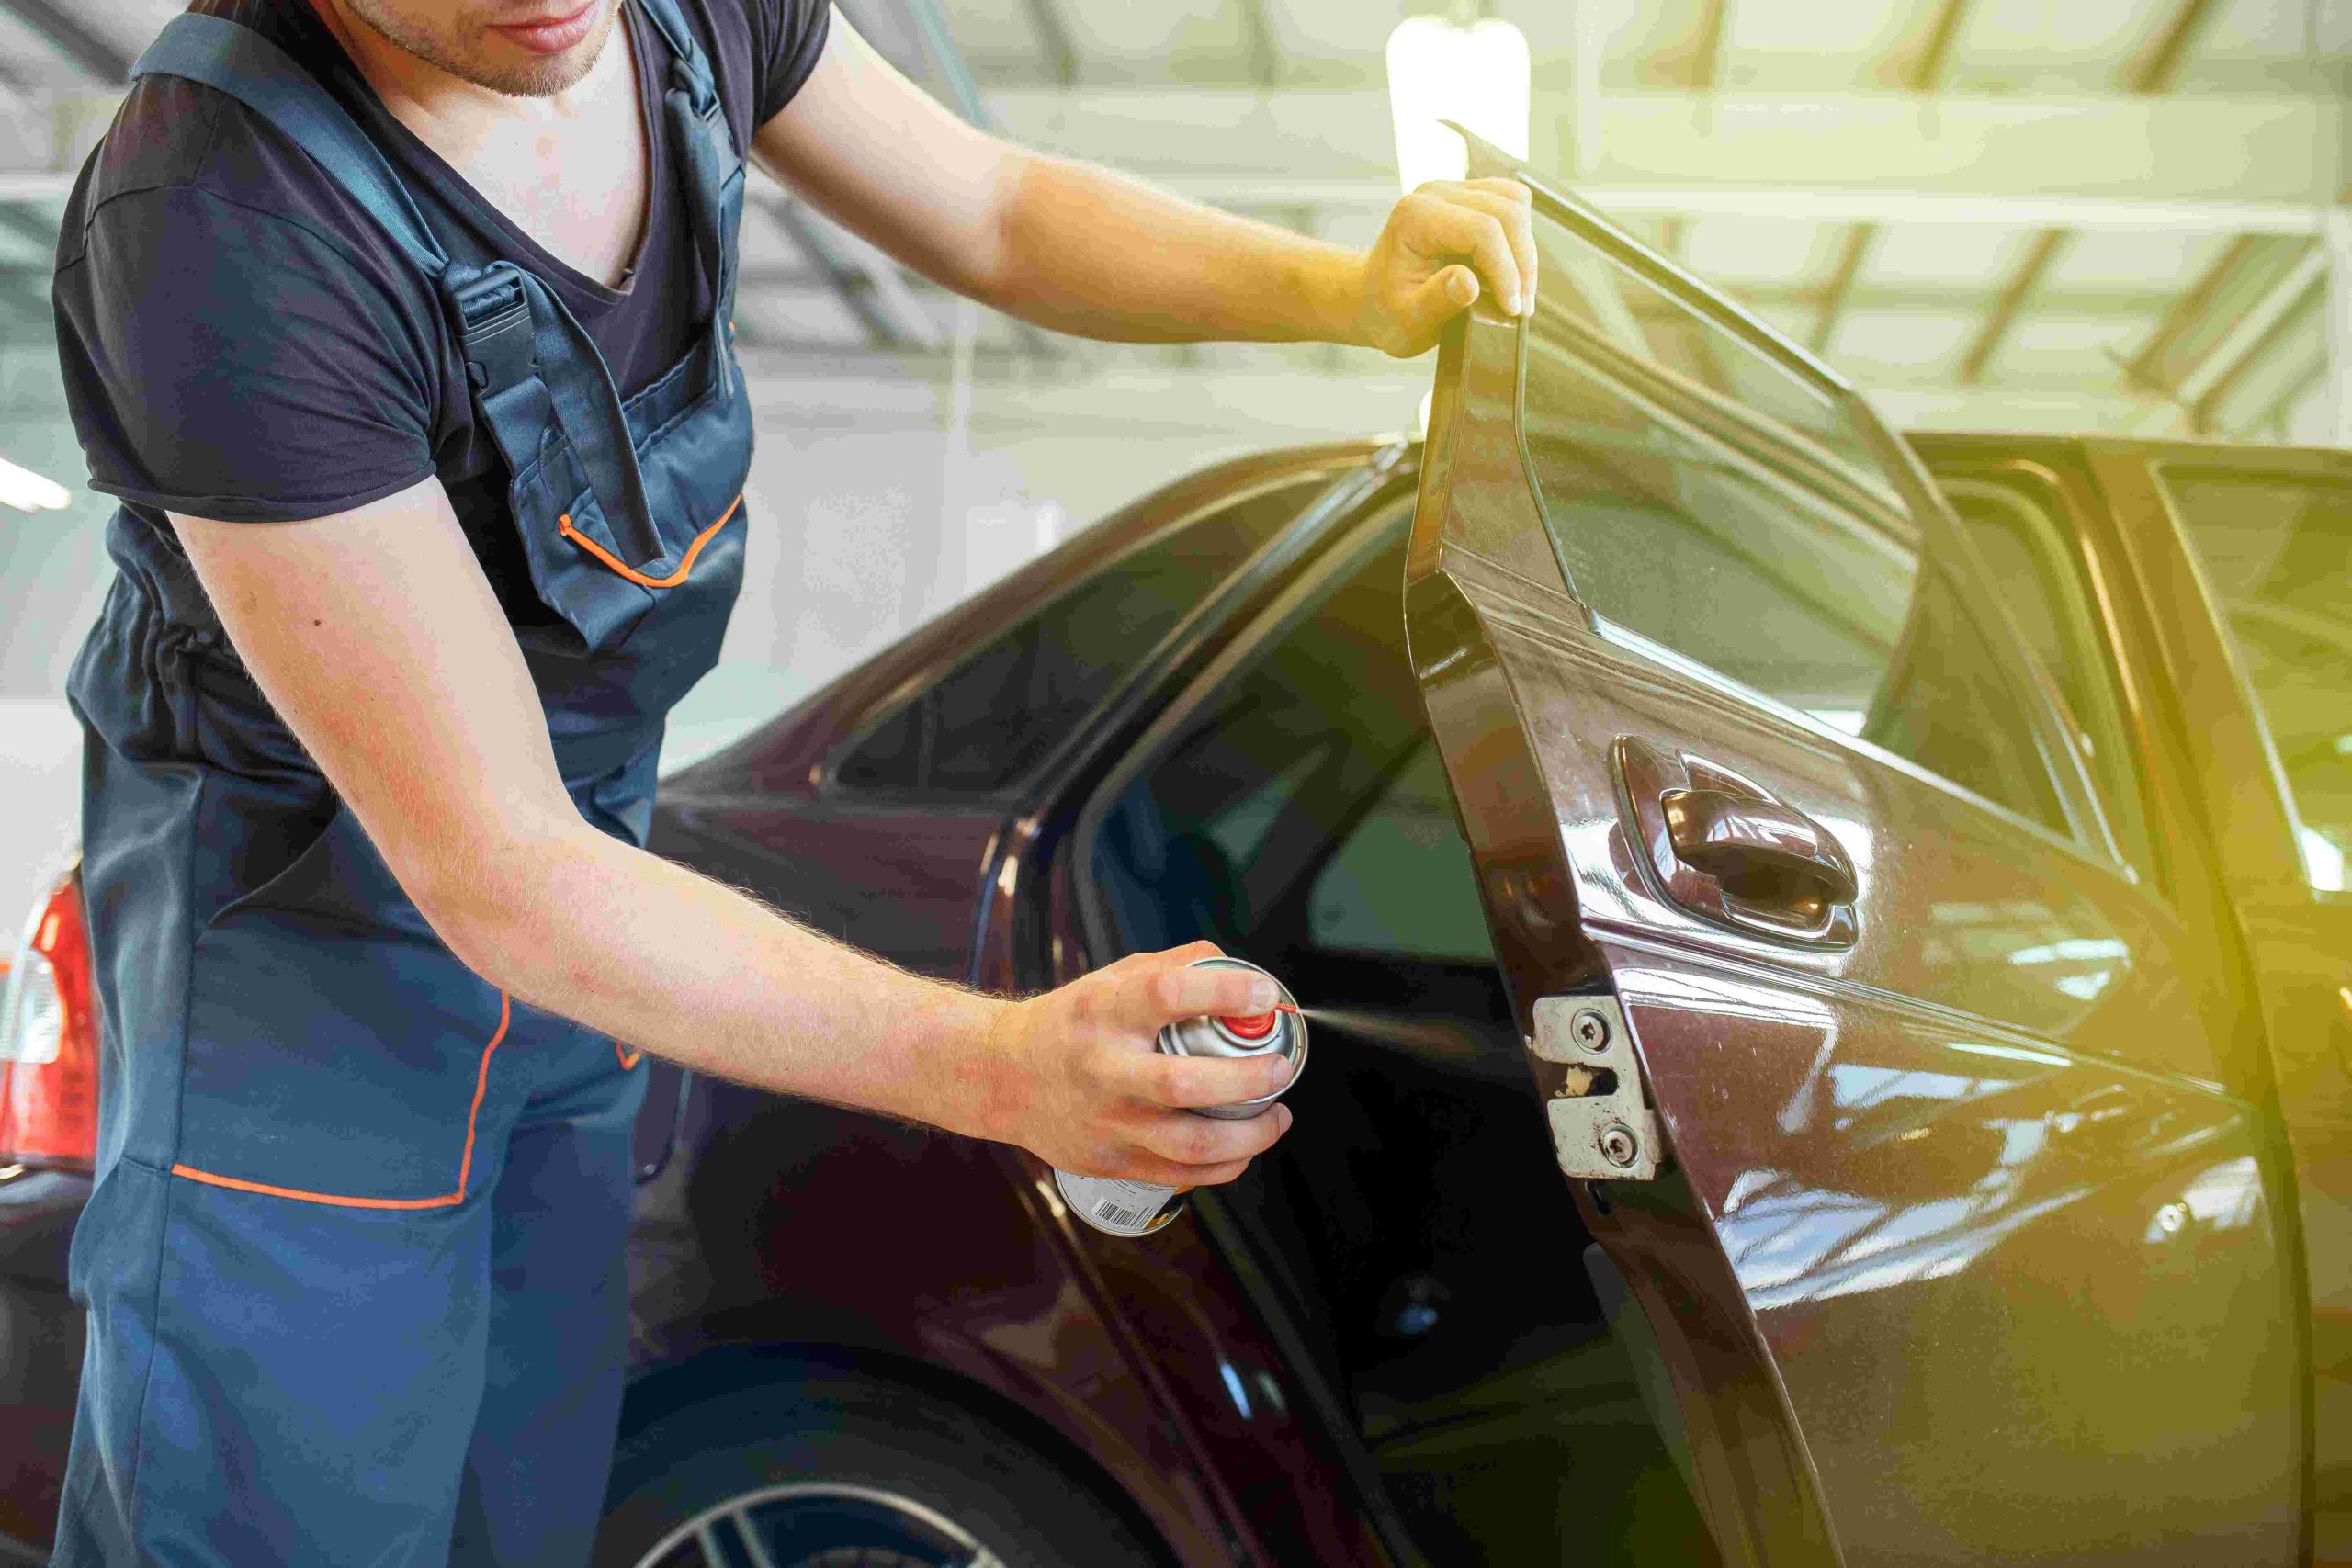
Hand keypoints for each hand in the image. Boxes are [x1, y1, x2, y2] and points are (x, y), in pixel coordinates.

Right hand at [971, 941, 1296, 1186]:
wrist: (1003, 1077)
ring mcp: (1107, 1122)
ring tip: (1275, 1116)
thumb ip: (1174, 967)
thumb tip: (1237, 968)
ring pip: (1191, 1143)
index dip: (1223, 992)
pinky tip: (1243, 1146)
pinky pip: (1182, 1174)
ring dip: (1249, 1135)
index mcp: (1103, 1013)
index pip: (1166, 994)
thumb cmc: (1068, 1025)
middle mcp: (1103, 1069)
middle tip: (1279, 1067)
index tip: (1261, 995)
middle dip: (1249, 1078)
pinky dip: (1226, 1165)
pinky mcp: (1111, 1160)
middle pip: (1184, 1083)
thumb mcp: (1111, 978)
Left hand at [1352, 177, 1537, 358]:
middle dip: (1522, 263)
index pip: (1482, 230)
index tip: (1512, 309)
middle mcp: (1434, 194)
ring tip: (1518, 292)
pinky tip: (1510, 272)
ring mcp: (1453, 191)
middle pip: (1506, 212)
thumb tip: (1469, 283)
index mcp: (1414, 216)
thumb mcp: (1407, 320)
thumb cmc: (1387, 311)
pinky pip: (1512, 205)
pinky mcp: (1469, 197)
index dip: (1506, 271)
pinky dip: (1520, 240)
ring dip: (1525, 250)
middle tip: (1521, 307)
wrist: (1373, 299)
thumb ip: (1437, 300)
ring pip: (1516, 202)